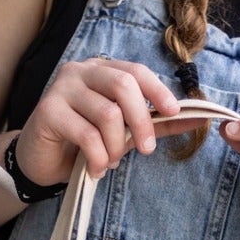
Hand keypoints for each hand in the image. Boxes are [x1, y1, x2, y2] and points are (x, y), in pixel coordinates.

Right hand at [14, 58, 186, 182]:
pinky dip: (97, 158)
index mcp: (102, 70)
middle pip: (124, 86)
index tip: (174, 112)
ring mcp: (61, 88)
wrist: (41, 160)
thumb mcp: (124, 131)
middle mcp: (80, 72)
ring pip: (107, 114)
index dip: (158, 90)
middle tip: (146, 149)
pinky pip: (86, 135)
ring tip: (110, 162)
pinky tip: (95, 169)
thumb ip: (156, 123)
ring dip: (115, 146)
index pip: (136, 71)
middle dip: (142, 120)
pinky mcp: (47, 111)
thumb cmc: (84, 142)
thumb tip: (198, 119)